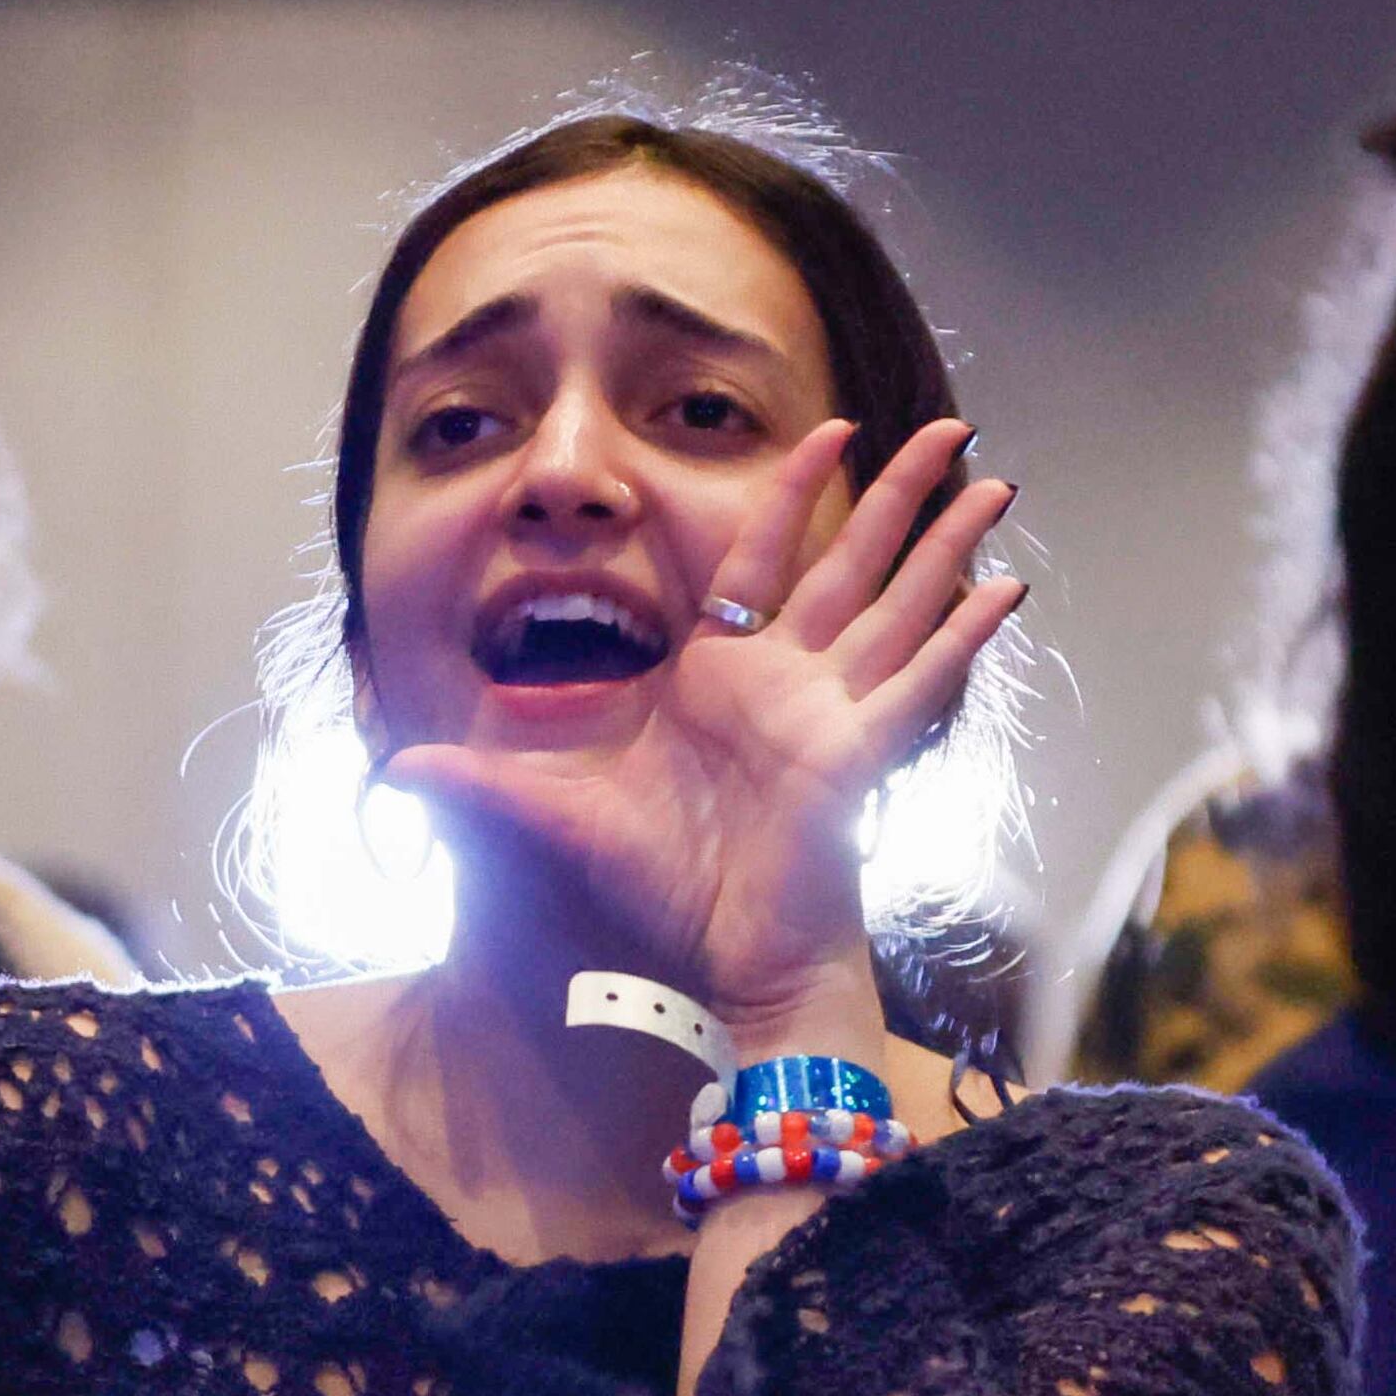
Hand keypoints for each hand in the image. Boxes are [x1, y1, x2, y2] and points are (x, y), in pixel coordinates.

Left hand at [384, 416, 1022, 1026]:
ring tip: (997, 479)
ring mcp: (833, 715)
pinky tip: (1008, 588)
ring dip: (948, 543)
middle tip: (951, 429)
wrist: (724, 966)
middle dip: (900, 493)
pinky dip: (964, 638)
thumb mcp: (555, 819)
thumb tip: (387, 772)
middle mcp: (789, 684)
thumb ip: (478, 784)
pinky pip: (921, 684)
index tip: (829, 429)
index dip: (794, 490)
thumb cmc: (664, 894)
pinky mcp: (860, 757)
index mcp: (723, 679)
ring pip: (901, 604)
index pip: (760, 555)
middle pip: (853, 562)